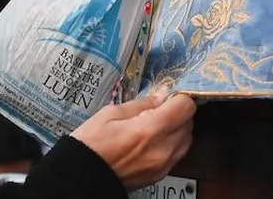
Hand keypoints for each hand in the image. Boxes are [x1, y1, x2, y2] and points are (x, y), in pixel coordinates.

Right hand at [71, 90, 196, 190]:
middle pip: (189, 123)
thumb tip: (162, 96)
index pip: (185, 107)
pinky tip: (153, 141)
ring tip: (155, 125)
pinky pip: (177, 154)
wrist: (84, 177)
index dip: (178, 97)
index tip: (168, 95)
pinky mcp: (160, 175)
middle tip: (159, 109)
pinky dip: (172, 144)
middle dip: (178, 112)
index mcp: (151, 130)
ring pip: (186, 140)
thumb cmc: (92, 143)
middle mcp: (163, 149)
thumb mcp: (111, 113)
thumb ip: (142, 104)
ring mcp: (164, 165)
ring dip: (177, 129)